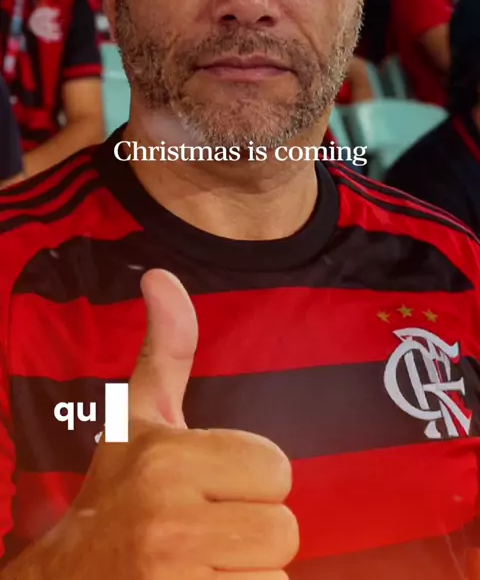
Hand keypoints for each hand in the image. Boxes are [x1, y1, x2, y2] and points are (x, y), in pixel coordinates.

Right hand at [56, 270, 298, 578]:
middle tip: (211, 528)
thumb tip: (161, 275)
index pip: (276, 468)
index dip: (251, 477)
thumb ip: (165, 349)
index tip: (213, 485)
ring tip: (205, 562)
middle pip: (284, 527)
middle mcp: (169, 523)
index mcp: (168, 460)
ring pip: (276, 575)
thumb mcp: (138, 417)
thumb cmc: (117, 491)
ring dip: (250, 571)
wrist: (71, 579)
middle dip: (254, 528)